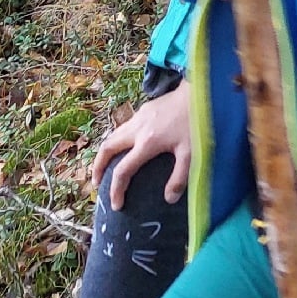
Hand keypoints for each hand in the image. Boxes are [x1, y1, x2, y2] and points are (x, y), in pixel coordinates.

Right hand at [92, 87, 192, 207]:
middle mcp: (137, 129)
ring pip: (113, 135)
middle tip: (96, 184)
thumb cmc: (197, 122)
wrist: (200, 92)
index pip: (123, 171)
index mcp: (147, 143)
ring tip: (106, 167)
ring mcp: (139, 117)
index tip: (116, 205)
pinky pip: (123, 128)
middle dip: (98, 167)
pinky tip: (127, 147)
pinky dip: (117, 141)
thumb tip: (169, 199)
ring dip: (106, 153)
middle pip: (107, 149)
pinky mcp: (144, 109)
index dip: (116, 191)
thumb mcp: (191, 153)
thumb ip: (179, 178)